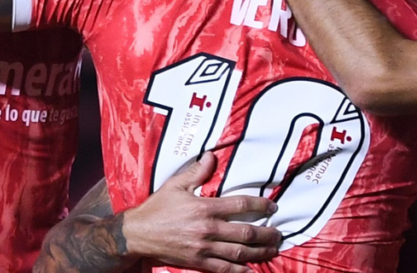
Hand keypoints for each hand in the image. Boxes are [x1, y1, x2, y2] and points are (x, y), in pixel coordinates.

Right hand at [122, 153, 281, 272]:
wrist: (138, 234)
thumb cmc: (157, 207)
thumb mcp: (175, 185)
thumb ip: (196, 172)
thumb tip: (211, 156)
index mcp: (205, 208)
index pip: (241, 205)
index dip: (261, 206)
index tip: (273, 208)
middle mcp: (208, 229)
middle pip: (246, 233)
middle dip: (266, 234)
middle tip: (278, 233)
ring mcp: (204, 248)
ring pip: (239, 253)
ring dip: (259, 252)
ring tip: (272, 249)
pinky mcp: (198, 262)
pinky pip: (223, 269)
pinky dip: (240, 271)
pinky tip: (251, 270)